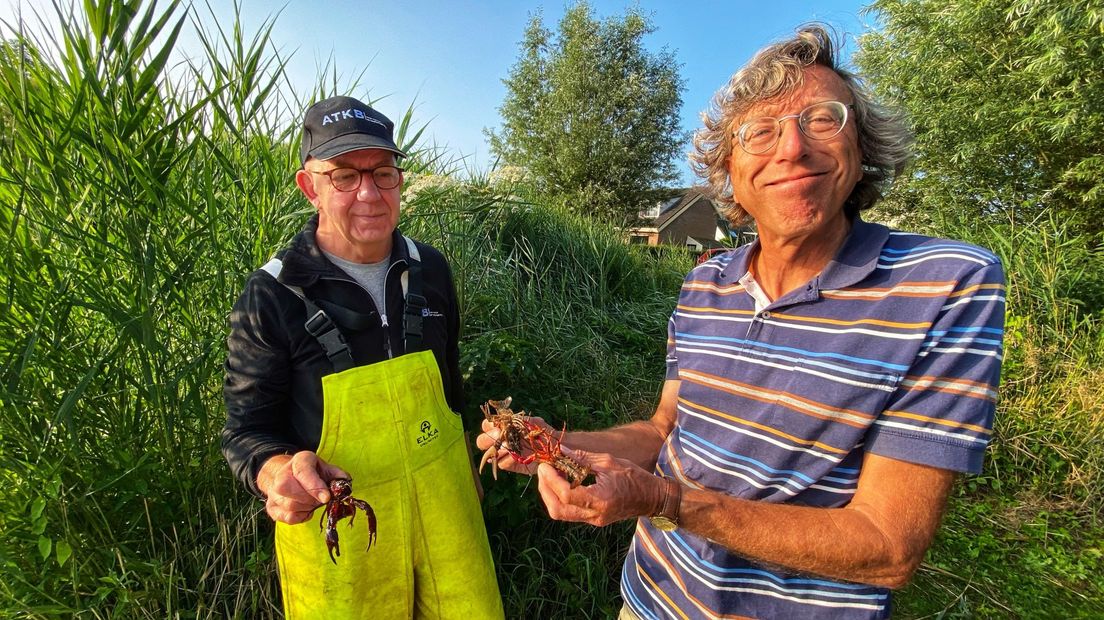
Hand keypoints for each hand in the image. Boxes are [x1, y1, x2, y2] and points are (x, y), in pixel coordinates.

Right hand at [257, 451, 349, 524]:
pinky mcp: (271, 507)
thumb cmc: (313, 473)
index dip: (314, 486)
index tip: (326, 497)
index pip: (302, 472)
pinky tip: (306, 509)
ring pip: (289, 505)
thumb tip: (344, 483)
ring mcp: (273, 492)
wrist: (290, 475)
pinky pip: (287, 518)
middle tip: (321, 500)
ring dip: (307, 508)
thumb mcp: (326, 468)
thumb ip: (337, 475)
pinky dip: (301, 517)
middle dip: (310, 499)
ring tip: (314, 503)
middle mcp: (281, 474)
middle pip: (290, 489)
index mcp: (299, 461)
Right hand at [474, 415, 555, 477]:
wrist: (554, 449)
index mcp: (503, 427)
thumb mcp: (535, 423)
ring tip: (507, 447)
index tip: (497, 426)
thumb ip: (523, 421)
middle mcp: (500, 440)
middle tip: (498, 436)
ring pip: (489, 454)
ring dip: (496, 450)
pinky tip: (515, 457)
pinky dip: (507, 460)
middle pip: (482, 441)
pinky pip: (502, 464)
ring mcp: (504, 454)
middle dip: (487, 439)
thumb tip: (512, 420)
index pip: (487, 425)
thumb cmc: (543, 432)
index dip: (488, 425)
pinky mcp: (511, 465)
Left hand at [536, 448, 665, 526]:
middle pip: (557, 510)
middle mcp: (595, 515)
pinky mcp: (593, 520)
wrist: (652, 498)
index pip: (566, 495)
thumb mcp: (609, 462)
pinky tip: (561, 482)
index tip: (546, 465)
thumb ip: (583, 458)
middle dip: (545, 489)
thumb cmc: (634, 476)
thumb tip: (562, 451)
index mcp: (600, 499)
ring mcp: (593, 520)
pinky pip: (569, 513)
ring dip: (549, 495)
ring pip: (560, 514)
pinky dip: (560, 499)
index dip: (551, 479)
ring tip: (550, 475)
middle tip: (543, 470)